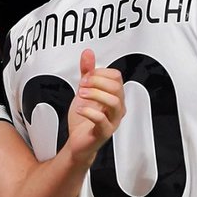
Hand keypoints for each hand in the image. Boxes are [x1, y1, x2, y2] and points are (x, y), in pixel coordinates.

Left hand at [65, 49, 125, 164]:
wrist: (78, 142)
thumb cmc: (84, 119)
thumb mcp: (83, 90)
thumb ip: (87, 72)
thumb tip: (88, 53)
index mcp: (114, 96)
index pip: (116, 76)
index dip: (99, 73)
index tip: (85, 76)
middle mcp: (117, 108)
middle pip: (116, 87)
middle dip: (96, 82)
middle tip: (82, 85)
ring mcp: (112, 121)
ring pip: (114, 103)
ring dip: (95, 94)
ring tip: (81, 94)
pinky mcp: (103, 132)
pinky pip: (102, 121)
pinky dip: (89, 112)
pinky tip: (80, 109)